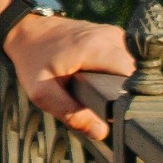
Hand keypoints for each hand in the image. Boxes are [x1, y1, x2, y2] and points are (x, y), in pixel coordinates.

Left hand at [5, 13, 132, 141]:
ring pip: (132, 66)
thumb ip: (71, 113)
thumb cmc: (33, 60)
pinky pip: (124, 58)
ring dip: (120, 81)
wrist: (27, 31)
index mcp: (96, 48)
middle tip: (100, 102)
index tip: (119, 111)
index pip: (133, 76)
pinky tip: (99, 78)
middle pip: (135, 73)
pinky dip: (115, 70)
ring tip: (97, 89)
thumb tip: (101, 132)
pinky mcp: (112, 34)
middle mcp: (109, 37)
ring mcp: (112, 33)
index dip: (130, 97)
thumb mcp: (43, 93)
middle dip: (123, 92)